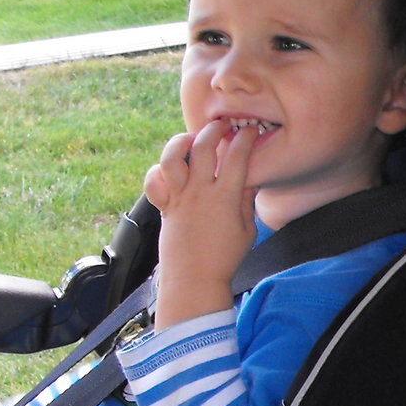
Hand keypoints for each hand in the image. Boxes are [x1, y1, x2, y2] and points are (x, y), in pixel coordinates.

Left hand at [145, 119, 259, 326]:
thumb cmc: (224, 258)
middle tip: (222, 126)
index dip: (245, 138)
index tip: (251, 131)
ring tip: (191, 139)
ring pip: (172, 157)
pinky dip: (159, 171)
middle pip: (203, 147)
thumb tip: (248, 180)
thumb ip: (246, 201)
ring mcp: (178, 198)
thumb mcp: (247, 230)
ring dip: (181, 141)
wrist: (193, 279)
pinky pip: (154, 181)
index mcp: (224, 197)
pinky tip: (171, 170)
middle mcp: (199, 192)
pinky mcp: (164, 207)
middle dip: (214, 130)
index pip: (237, 156)